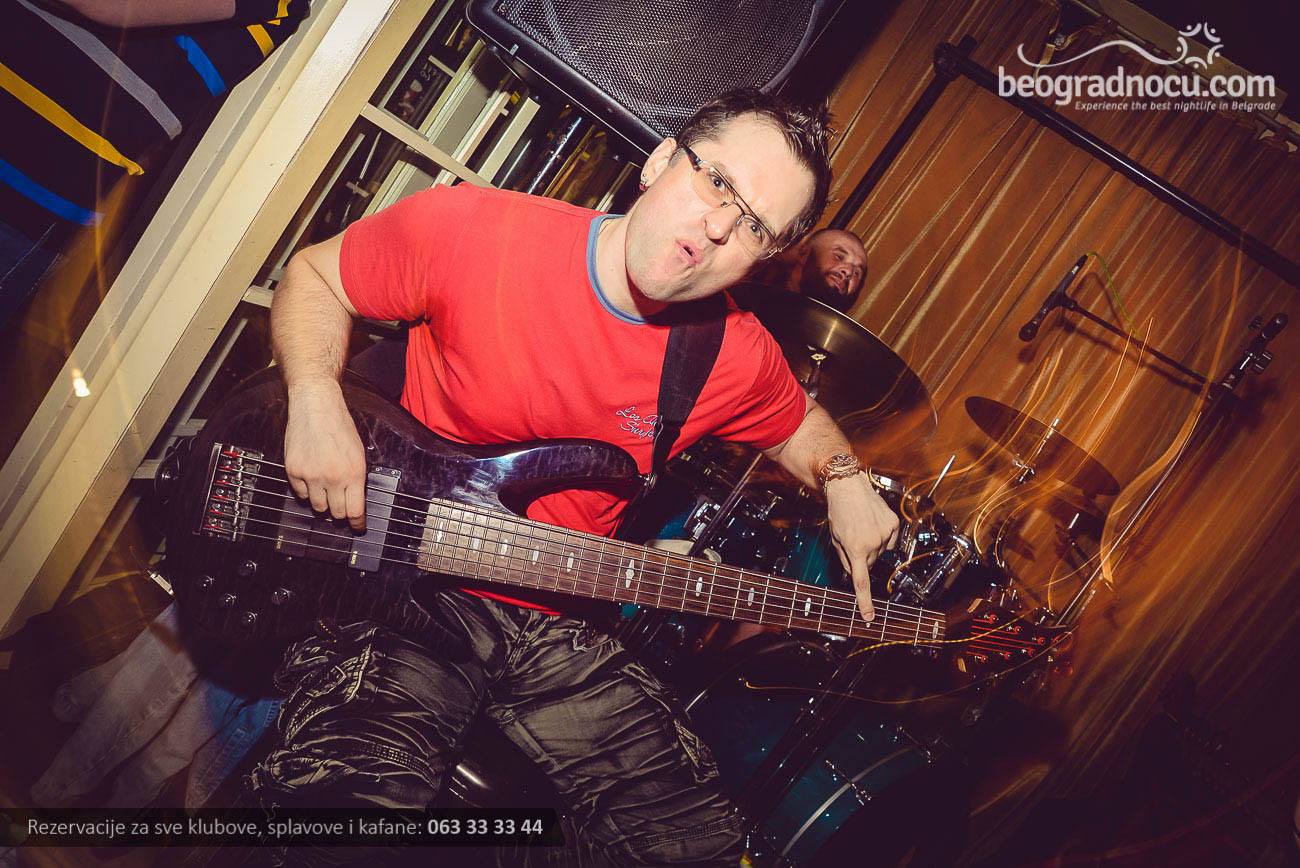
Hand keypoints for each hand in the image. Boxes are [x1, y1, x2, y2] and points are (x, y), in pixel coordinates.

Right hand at [283, 381, 367, 530]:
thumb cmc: (339, 426)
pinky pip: (300, 494)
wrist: (316, 406)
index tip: (357, 527)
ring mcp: (311, 475)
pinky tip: (311, 478)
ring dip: (322, 502)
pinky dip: (306, 491)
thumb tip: (354, 501)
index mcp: (354, 473)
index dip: (357, 523)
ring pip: (317, 507)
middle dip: (339, 512)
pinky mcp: (294, 471)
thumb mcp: (358, 453)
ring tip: (325, 488)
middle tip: (339, 505)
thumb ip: (356, 478)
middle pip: (336, 513)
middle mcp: (333, 477)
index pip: (355, 510)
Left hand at [824, 472, 898, 622]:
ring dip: (873, 545)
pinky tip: (874, 525)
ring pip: (881, 552)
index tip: (869, 616)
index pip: (861, 581)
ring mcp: (886, 533)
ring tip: (863, 527)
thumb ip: (845, 559)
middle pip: (871, 563)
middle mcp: (873, 543)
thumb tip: (855, 573)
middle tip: (854, 539)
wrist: (849, 486)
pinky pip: (891, 541)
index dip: (865, 601)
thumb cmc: (839, 512)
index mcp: (855, 548)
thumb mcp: (835, 538)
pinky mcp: (894, 524)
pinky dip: (884, 537)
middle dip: (863, 557)